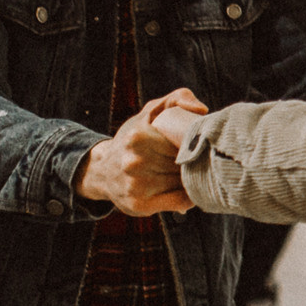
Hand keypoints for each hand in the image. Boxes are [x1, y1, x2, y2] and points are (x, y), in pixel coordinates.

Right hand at [78, 88, 205, 215]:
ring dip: (194, 178)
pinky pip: (181, 202)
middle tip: (200, 158)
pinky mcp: (139, 206)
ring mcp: (136, 186)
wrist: (102, 170)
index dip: (196, 143)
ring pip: (185, 182)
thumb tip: (202, 110)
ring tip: (192, 172)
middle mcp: (134, 162)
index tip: (199, 143)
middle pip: (185, 163)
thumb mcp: (151, 111)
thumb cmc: (134, 138)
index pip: (184, 142)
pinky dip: (189, 197)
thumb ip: (177, 98)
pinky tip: (186, 189)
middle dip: (197, 160)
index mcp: (137, 137)